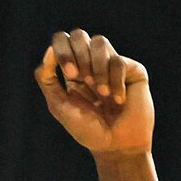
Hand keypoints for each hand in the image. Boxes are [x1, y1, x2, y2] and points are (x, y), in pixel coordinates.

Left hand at [36, 30, 152, 155]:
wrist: (117, 146)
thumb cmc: (88, 130)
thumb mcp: (59, 106)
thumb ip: (48, 79)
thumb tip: (49, 51)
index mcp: (72, 70)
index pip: (62, 41)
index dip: (63, 50)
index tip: (70, 73)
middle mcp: (91, 63)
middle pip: (79, 34)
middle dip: (79, 54)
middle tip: (82, 78)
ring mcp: (112, 64)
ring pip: (100, 42)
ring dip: (96, 67)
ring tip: (101, 93)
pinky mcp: (133, 70)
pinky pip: (119, 61)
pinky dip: (115, 81)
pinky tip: (118, 100)